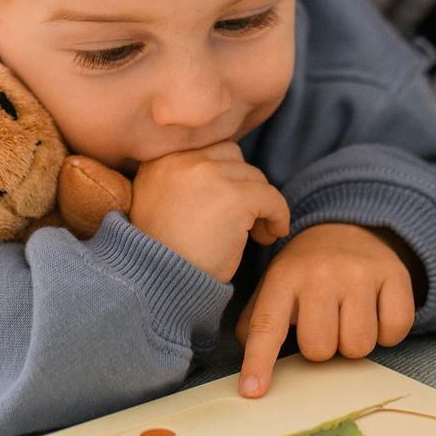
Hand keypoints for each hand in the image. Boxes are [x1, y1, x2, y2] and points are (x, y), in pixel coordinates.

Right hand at [129, 142, 288, 283]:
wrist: (157, 284)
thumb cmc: (161, 255)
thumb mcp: (160, 206)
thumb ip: (182, 183)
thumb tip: (226, 175)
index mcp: (158, 160)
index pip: (206, 150)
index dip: (223, 176)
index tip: (228, 205)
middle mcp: (180, 159)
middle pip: (231, 156)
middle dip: (241, 184)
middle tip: (243, 218)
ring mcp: (207, 174)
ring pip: (253, 176)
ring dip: (259, 202)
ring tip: (255, 232)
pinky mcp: (233, 196)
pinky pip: (270, 197)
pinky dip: (278, 215)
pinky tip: (271, 234)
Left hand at [235, 223, 414, 398]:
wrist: (349, 228)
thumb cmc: (307, 271)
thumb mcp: (276, 286)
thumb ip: (258, 324)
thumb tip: (251, 374)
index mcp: (284, 276)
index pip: (268, 326)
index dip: (259, 362)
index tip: (252, 391)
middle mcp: (321, 272)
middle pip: (320, 349)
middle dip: (323, 348)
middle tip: (325, 324)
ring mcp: (360, 272)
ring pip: (358, 346)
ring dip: (354, 343)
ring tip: (348, 317)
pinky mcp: (395, 274)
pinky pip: (394, 332)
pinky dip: (387, 333)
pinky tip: (375, 312)